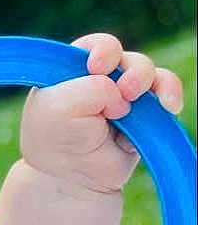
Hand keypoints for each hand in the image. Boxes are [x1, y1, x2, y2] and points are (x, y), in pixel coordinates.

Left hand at [21, 32, 184, 194]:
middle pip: (125, 58)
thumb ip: (89, 90)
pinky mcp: (144, 115)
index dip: (102, 50)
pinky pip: (165, 93)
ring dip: (148, 81)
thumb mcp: (58, 108)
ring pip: (148, 73)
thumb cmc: (55, 140)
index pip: (94, 46)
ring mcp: (122, 96)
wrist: (71, 178)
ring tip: (135, 99)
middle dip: (129, 70)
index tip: (96, 66)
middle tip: (124, 91)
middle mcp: (98, 79)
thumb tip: (120, 93)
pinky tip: (169, 106)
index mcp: (70, 71)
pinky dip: (170, 94)